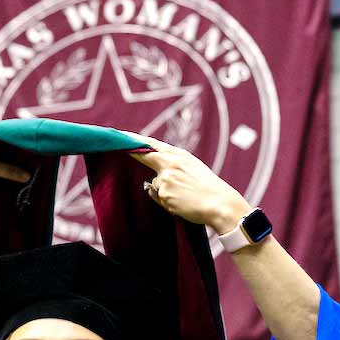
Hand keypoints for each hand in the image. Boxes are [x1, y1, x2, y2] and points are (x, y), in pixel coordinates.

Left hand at [130, 136, 250, 234]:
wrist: (219, 203)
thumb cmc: (208, 189)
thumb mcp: (193, 170)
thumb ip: (172, 170)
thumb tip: (149, 183)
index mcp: (179, 156)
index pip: (153, 145)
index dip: (136, 140)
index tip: (123, 136)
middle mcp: (170, 163)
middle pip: (147, 156)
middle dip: (134, 152)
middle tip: (121, 146)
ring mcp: (165, 178)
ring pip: (156, 185)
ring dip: (164, 192)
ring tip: (184, 196)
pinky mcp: (163, 192)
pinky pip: (159, 198)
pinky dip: (167, 202)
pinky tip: (181, 203)